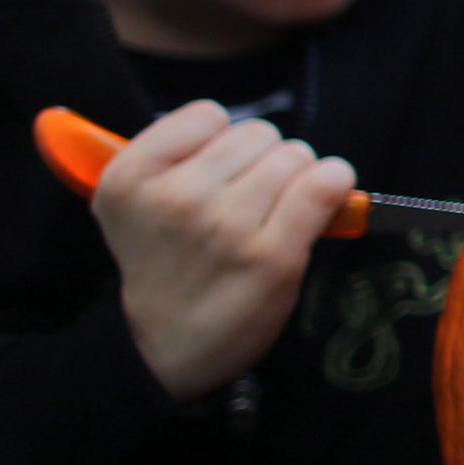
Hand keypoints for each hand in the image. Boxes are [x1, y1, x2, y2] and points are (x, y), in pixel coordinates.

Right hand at [93, 100, 356, 400]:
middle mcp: (175, 198)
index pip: (208, 115)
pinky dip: (334, 182)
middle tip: (251, 198)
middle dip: (263, 159)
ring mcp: (226, 227)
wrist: (163, 349)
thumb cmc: (164, 268)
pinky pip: (324, 186)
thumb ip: (172, 157)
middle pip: (258, 133)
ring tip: (275, 210)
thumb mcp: (133, 205)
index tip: (217, 170)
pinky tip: (328, 191)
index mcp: (129, 178)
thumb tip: (242, 126)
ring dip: (297, 176)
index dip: (221, 140)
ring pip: (294, 156)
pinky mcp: (273, 256)